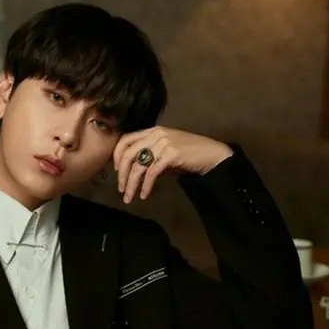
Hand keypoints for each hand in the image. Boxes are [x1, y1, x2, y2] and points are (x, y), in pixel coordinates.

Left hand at [112, 126, 232, 202]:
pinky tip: (144, 195)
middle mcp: (155, 134)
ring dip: (131, 184)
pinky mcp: (171, 154)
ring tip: (129, 197)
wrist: (212, 155)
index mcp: (152, 131)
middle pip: (128, 154)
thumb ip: (149, 158)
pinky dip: (146, 186)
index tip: (115, 171)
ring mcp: (164, 143)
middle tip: (120, 189)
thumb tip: (132, 172)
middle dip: (121, 174)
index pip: (125, 140)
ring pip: (138, 166)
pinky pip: (152, 173)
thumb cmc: (189, 155)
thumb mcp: (165, 153)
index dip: (116, 155)